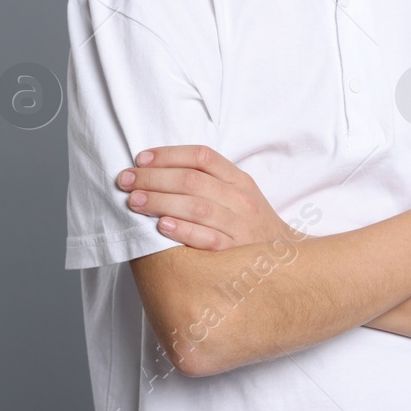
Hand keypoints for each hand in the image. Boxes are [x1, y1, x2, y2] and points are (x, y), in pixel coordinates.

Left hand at [116, 145, 298, 250]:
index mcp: (239, 180)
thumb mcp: (240, 194)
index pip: (203, 157)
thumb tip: (162, 170)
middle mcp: (240, 199)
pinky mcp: (234, 251)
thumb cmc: (251, 222)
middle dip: (154, 178)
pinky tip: (161, 226)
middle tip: (126, 180)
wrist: (285, 256)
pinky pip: (207, 239)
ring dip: (161, 201)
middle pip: (193, 180)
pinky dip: (183, 230)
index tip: (141, 158)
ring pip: (197, 206)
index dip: (169, 155)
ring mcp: (239, 225)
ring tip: (134, 201)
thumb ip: (210, 181)